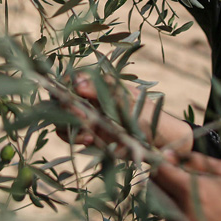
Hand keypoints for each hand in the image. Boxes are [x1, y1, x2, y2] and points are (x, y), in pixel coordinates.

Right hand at [53, 73, 193, 157]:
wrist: (160, 141)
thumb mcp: (127, 101)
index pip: (71, 79)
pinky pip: (70, 135)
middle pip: (60, 99)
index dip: (64, 85)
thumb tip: (78, 83)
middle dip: (65, 108)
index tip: (70, 93)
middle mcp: (89, 99)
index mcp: (98, 84)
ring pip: (61, 118)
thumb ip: (102, 92)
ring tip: (87, 132)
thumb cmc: (147, 113)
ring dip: (68, 125)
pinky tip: (90, 139)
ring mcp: (87, 118)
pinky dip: (74, 138)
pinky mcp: (88, 135)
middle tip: (81, 116)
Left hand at [150, 151, 220, 220]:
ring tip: (200, 203)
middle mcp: (186, 217)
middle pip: (158, 195)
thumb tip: (169, 154)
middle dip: (165, 185)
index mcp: (194, 192)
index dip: (161, 166)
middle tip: (178, 181)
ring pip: (168, 216)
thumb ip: (196, 162)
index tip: (165, 164)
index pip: (160, 174)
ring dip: (175, 206)